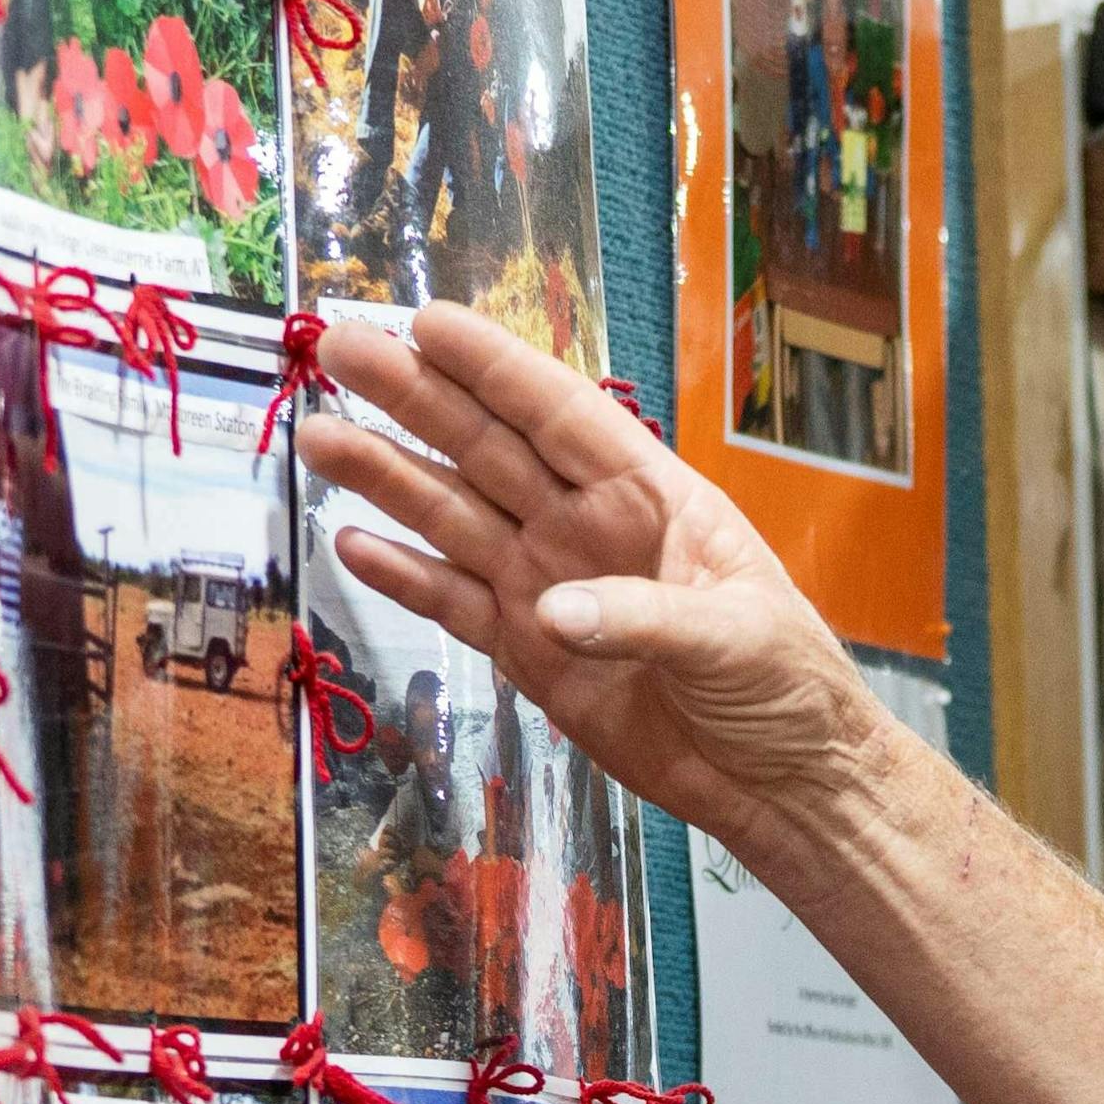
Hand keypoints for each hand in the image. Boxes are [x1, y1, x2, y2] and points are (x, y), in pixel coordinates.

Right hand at [300, 307, 891, 864]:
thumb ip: (645, 618)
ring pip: (455, 516)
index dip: (494, 367)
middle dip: (414, 398)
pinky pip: (453, 603)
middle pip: (487, 448)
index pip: (560, 413)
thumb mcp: (736, 639)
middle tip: (340, 349)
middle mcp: (586, 525)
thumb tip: (551, 610)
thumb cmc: (784, 685)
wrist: (778, 781)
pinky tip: (349, 543)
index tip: (426, 323)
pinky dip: (404, 577)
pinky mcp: (526, 652)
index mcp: (648, 493)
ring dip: (388, 477)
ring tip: (319, 436)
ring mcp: (548, 584)